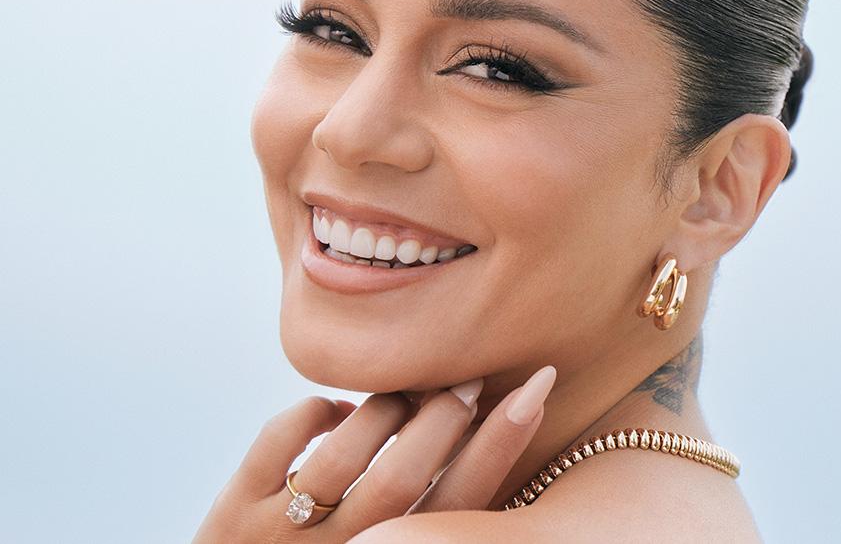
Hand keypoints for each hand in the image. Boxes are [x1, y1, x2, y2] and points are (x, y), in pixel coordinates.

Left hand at [193, 366, 556, 541]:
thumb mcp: (388, 539)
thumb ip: (431, 507)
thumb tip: (476, 428)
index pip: (463, 503)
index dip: (504, 440)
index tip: (537, 385)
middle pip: (407, 474)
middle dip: (444, 414)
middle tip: (464, 381)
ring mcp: (283, 534)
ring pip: (349, 450)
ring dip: (385, 408)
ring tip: (400, 399)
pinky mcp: (234, 511)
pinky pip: (283, 436)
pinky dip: (317, 410)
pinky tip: (336, 413)